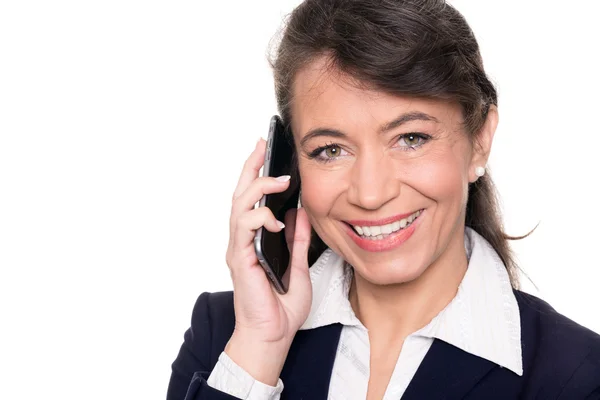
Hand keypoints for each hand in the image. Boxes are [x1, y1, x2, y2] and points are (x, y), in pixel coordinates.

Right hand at [224, 138, 312, 382]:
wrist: (273, 336)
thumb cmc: (281, 307)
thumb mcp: (296, 265)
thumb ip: (297, 239)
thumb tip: (300, 212)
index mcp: (255, 239)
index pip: (253, 198)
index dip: (257, 172)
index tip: (265, 149)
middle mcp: (242, 240)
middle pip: (241, 194)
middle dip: (250, 167)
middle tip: (262, 145)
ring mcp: (239, 249)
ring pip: (239, 206)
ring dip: (258, 188)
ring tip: (280, 179)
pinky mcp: (240, 259)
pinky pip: (244, 229)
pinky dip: (259, 218)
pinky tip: (276, 218)